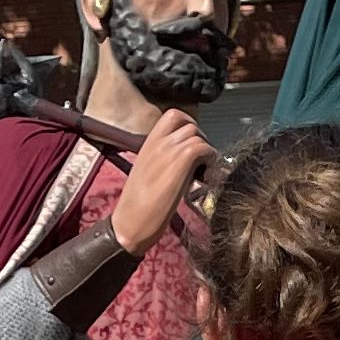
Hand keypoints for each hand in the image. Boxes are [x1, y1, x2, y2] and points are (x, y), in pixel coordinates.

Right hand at [109, 109, 209, 252]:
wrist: (129, 224)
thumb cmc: (137, 206)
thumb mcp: (147, 173)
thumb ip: (162, 159)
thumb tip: (182, 160)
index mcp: (148, 143)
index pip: (172, 115)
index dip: (189, 125)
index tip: (193, 143)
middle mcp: (157, 142)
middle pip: (189, 123)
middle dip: (200, 138)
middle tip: (201, 158)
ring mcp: (168, 151)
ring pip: (197, 134)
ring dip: (206, 150)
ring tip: (203, 170)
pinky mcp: (180, 163)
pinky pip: (203, 148)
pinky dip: (210, 159)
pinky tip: (204, 177)